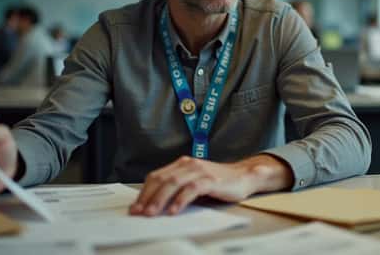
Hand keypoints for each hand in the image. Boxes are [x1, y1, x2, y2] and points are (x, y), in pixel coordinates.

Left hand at [129, 154, 293, 216]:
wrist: (244, 176)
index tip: (135, 207)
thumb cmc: (218, 182)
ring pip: (174, 183)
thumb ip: (177, 188)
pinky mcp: (211, 179)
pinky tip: (174, 210)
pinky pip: (192, 189)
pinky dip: (181, 200)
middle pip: (162, 179)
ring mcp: (200, 170)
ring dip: (160, 200)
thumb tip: (153, 204)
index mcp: (182, 164)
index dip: (144, 192)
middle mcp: (189, 164)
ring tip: (152, 214)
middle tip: (139, 213)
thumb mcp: (194, 182)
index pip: (157, 176)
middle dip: (148, 197)